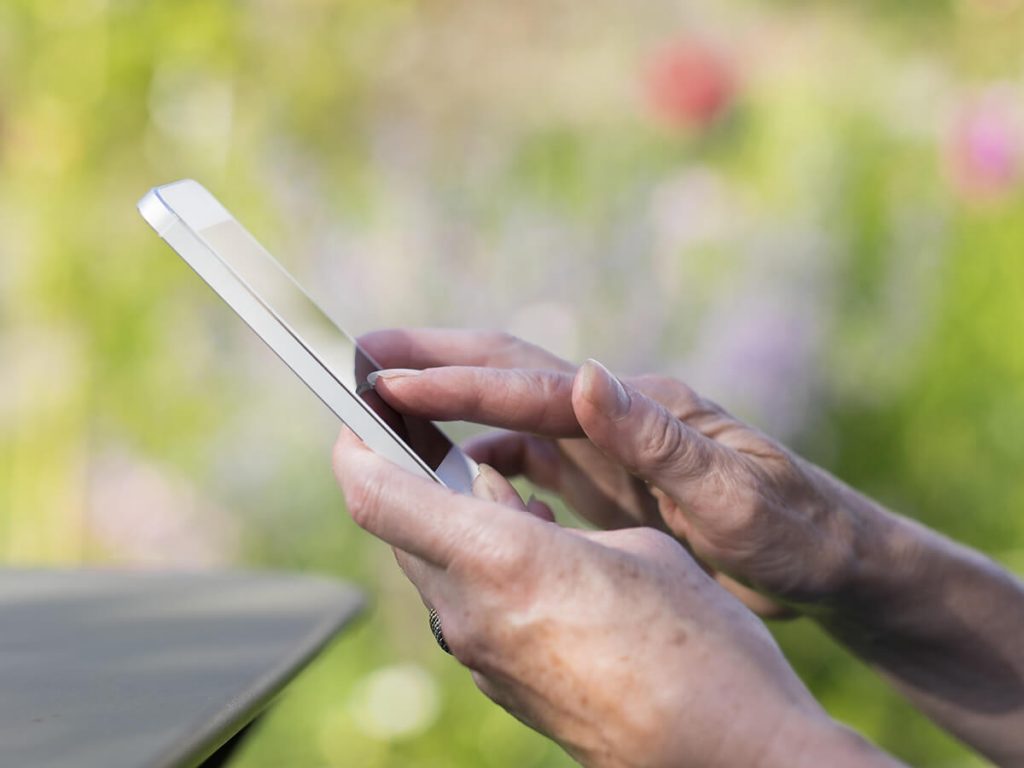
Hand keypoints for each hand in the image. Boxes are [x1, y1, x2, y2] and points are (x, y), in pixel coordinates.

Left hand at [331, 428, 898, 767]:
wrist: (732, 756)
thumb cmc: (703, 644)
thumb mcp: (635, 547)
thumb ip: (552, 523)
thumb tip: (513, 516)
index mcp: (502, 558)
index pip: (376, 494)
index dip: (355, 445)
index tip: (363, 415)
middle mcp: (472, 612)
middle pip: (395, 527)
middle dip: (406, 478)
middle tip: (440, 442)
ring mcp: (482, 659)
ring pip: (429, 568)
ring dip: (446, 524)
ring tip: (508, 499)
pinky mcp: (501, 687)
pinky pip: (462, 608)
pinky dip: (474, 568)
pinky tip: (533, 556)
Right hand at [359, 329, 866, 614]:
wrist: (825, 559)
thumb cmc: (790, 528)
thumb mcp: (732, 491)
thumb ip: (658, 438)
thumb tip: (586, 375)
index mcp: (639, 408)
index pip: (530, 385)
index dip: (455, 381)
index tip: (385, 376)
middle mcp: (614, 414)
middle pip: (509, 372)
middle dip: (433, 360)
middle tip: (359, 353)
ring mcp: (607, 446)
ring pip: (508, 413)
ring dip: (447, 402)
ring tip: (384, 402)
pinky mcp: (606, 480)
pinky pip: (528, 459)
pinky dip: (481, 458)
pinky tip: (454, 470)